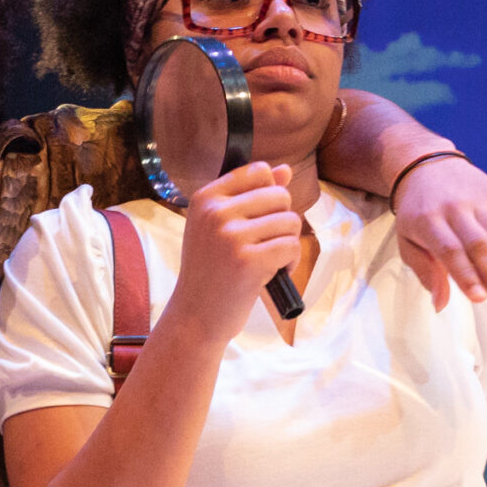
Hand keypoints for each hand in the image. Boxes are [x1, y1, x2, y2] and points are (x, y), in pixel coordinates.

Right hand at [167, 162, 303, 342]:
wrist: (195, 316)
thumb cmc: (211, 271)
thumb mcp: (220, 228)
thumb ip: (252, 195)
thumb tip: (285, 170)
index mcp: (205, 198)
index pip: (258, 171)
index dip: (270, 194)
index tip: (258, 220)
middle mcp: (216, 213)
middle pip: (280, 195)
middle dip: (282, 221)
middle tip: (264, 245)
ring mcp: (231, 237)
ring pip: (290, 221)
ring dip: (287, 244)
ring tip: (267, 261)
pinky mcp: (248, 261)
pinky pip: (291, 246)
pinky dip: (290, 263)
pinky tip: (272, 274)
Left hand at [390, 156, 486, 310]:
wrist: (426, 167)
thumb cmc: (417, 214)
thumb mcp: (408, 241)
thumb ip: (425, 272)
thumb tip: (440, 305)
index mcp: (428, 220)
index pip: (450, 250)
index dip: (467, 274)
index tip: (480, 299)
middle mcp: (455, 207)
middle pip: (479, 244)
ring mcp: (479, 198)